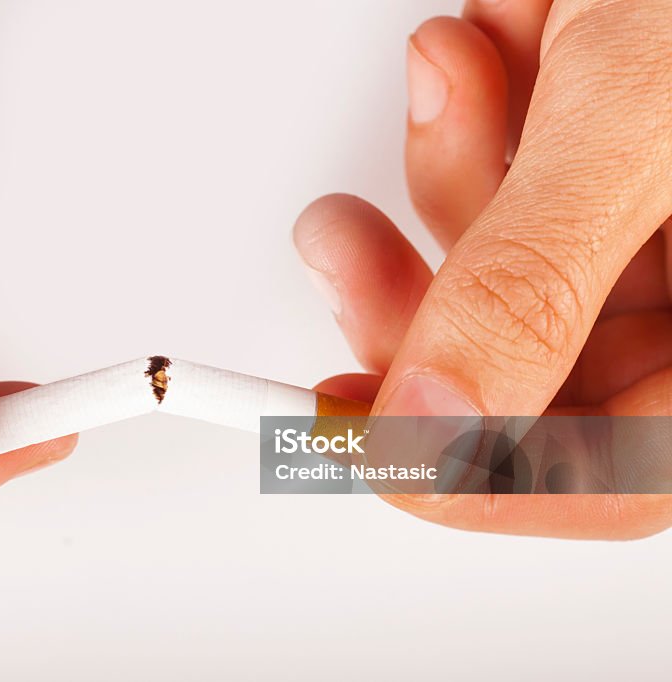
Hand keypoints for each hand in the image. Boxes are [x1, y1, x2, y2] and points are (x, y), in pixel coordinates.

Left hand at [294, 0, 671, 538]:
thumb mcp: (646, 121)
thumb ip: (535, 279)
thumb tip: (433, 414)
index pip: (604, 479)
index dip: (462, 475)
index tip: (348, 435)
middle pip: (518, 376)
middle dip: (413, 293)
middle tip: (343, 246)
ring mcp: (652, 246)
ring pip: (493, 277)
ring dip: (447, 172)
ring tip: (460, 65)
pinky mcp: (604, 179)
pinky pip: (506, 196)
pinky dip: (475, 125)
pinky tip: (491, 51)